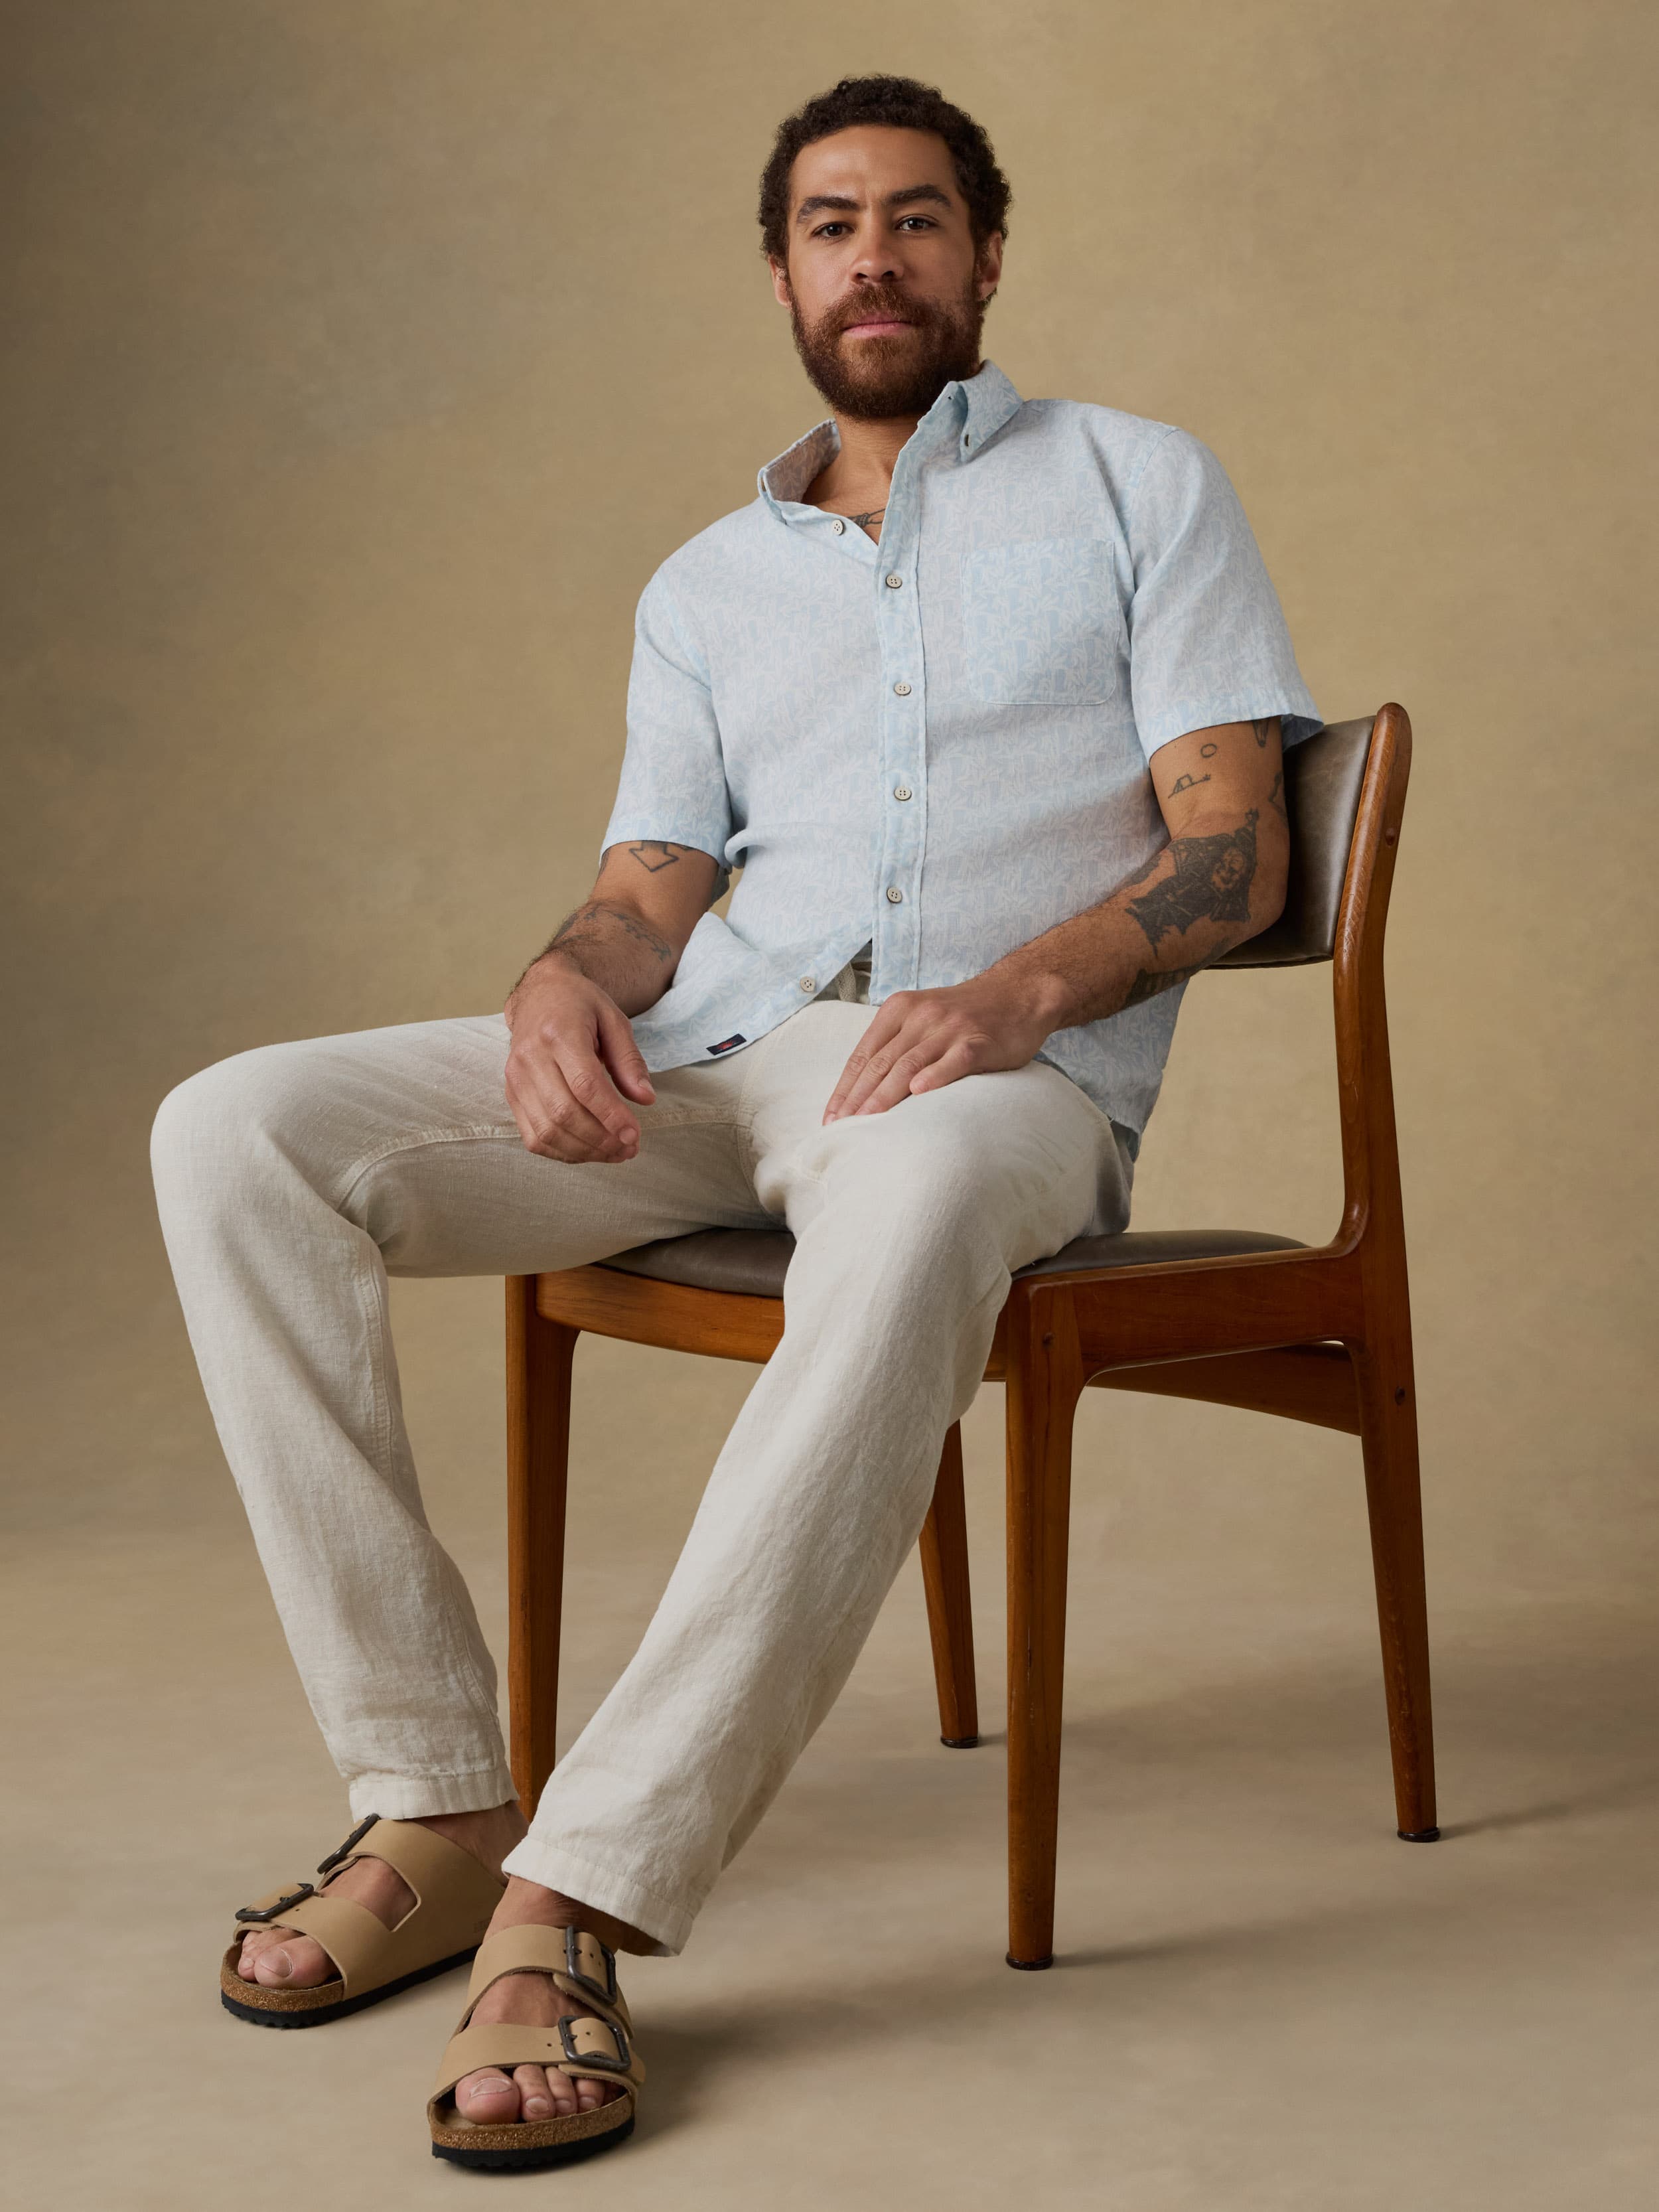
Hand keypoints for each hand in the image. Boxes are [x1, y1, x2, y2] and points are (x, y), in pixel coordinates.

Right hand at [504, 957, 655, 1163]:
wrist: (539, 995)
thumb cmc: (580, 1006)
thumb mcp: (614, 1020)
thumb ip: (629, 1060)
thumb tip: (646, 1100)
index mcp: (558, 1033)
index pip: (584, 1085)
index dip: (610, 1116)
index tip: (634, 1135)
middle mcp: (530, 1057)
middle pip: (564, 1113)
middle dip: (601, 1139)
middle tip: (630, 1148)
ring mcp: (515, 1078)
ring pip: (547, 1131)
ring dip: (585, 1151)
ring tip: (614, 1153)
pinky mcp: (511, 1094)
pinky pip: (533, 1137)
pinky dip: (563, 1152)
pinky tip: (589, 1150)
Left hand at [822, 972, 1058, 1121]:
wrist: (1019, 993)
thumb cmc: (966, 1014)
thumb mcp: (922, 1017)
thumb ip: (896, 1044)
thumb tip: (863, 1089)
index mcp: (899, 1010)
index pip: (864, 1054)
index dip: (845, 1088)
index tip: (831, 1117)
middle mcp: (921, 1016)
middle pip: (881, 1062)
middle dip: (857, 1098)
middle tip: (841, 1129)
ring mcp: (950, 1028)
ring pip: (909, 1064)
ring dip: (884, 1096)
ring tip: (866, 1122)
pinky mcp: (978, 1040)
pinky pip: (954, 1060)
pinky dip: (936, 1076)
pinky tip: (919, 1093)